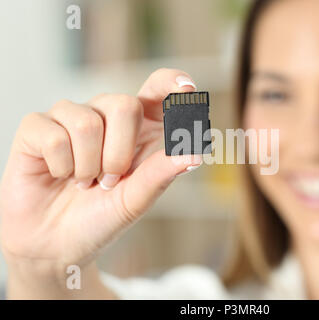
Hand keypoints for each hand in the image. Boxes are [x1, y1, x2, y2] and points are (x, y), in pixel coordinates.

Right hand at [0, 68, 200, 297]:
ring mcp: (71, 117)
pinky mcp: (37, 127)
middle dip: (120, 153)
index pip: (157, 88)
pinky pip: (53, 136)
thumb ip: (162, 173)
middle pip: (124, 104)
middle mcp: (107, 115)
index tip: (187, 90)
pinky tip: (59, 175)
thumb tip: (195, 152)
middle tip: (110, 181)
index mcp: (139, 127)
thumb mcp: (137, 199)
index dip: (171, 82)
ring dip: (88, 166)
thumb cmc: (102, 217)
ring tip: (84, 182)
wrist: (58, 244)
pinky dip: (61, 167)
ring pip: (87, 123)